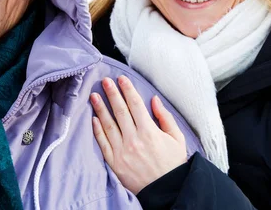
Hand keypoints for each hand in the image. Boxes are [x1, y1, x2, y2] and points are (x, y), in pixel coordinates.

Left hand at [90, 75, 186, 193]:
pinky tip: (93, 119)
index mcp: (150, 132)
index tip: (121, 78)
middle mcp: (134, 139)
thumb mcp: (177, 139)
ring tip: (94, 95)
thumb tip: (154, 99)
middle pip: (120, 111)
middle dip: (112, 93)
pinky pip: (103, 143)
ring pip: (108, 125)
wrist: (166, 191)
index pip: (135, 105)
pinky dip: (97, 130)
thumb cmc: (173, 164)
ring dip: (100, 108)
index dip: (127, 89)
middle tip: (105, 80)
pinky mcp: (114, 162)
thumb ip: (165, 118)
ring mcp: (122, 151)